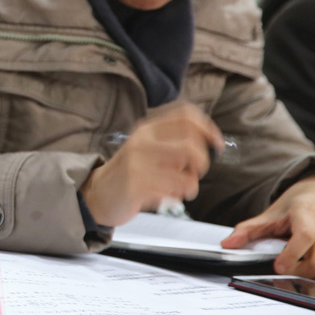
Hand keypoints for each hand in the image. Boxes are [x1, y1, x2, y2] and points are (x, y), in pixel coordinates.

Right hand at [80, 102, 222, 227]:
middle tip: (195, 172)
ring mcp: (138, 164)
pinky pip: (173, 192)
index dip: (208, 128)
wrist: (98, 193)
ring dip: (191, 185)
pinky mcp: (136, 186)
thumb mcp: (146, 148)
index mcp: (146, 130)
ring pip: (187, 175)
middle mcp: (141, 143)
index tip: (217, 144)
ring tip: (181, 189)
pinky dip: (177, 198)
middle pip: (191, 145)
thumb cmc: (131, 172)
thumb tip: (208, 139)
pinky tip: (167, 197)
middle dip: (202, 163)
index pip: (185, 116)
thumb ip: (172, 141)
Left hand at [221, 173, 314, 280]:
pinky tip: (310, 268)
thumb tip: (227, 245)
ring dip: (311, 276)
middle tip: (283, 270)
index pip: (305, 236)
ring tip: (296, 268)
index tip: (277, 266)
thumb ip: (248, 230)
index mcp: (307, 213)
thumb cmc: (297, 204)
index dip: (291, 255)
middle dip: (299, 272)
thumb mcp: (270, 213)